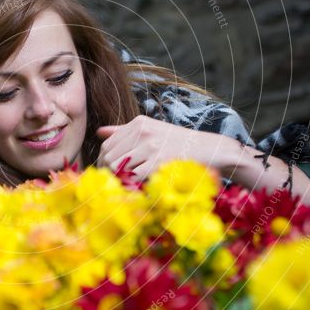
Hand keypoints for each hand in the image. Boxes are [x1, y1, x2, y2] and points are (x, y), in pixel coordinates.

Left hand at [96, 115, 230, 181]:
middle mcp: (142, 132)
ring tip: (128, 185)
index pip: (107, 144)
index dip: (103, 161)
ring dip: (120, 179)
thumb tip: (99, 132)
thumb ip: (124, 131)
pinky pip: (134, 177)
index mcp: (139, 123)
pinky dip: (134, 185)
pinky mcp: (158, 163)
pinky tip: (140, 187)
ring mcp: (150, 147)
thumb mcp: (152, 130)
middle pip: (109, 156)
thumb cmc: (179, 143)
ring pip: (118, 167)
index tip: (107, 172)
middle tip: (115, 183)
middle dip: (109, 173)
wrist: (210, 150)